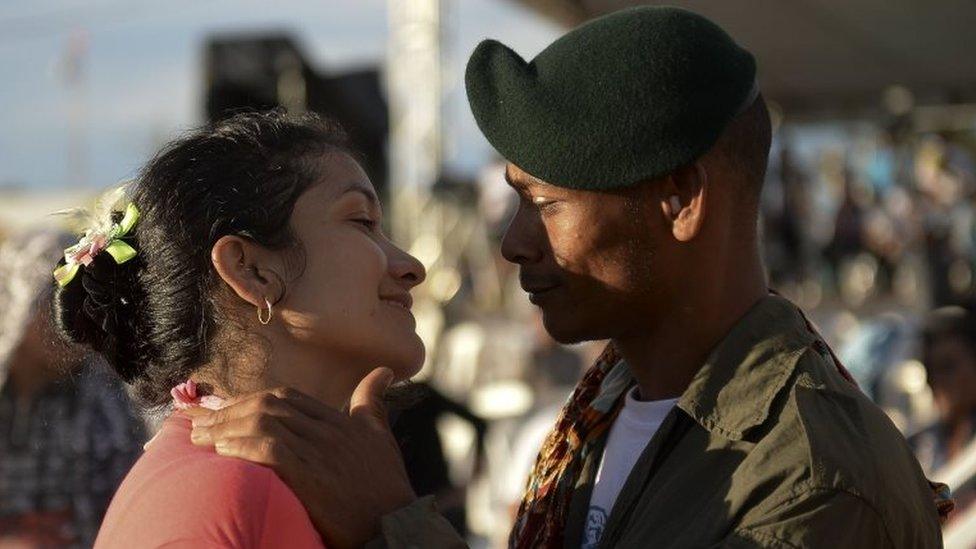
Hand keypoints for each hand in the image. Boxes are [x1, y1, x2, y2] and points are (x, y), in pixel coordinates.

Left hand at [185, 368, 416, 548]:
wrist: (394, 521)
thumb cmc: (387, 483)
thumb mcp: (380, 435)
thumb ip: (372, 402)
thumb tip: (382, 371)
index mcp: (338, 420)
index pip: (286, 396)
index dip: (249, 399)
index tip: (222, 407)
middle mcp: (327, 430)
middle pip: (269, 405)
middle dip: (228, 411)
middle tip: (198, 422)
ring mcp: (318, 451)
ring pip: (264, 423)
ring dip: (225, 427)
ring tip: (199, 438)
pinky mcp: (310, 475)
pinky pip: (269, 449)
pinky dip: (242, 446)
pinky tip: (222, 451)